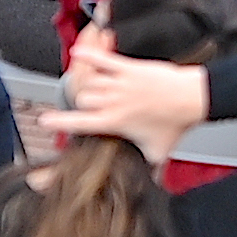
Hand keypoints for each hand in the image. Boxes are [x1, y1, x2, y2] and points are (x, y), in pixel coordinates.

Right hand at [42, 41, 217, 160]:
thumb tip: (148, 184)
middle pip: (82, 98)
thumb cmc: (175, 124)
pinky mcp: (128, 67)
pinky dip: (89, 54)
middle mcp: (113, 102)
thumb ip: (149, 168)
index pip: (79, 123)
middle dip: (83, 103)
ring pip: (91, 81)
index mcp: (114, 122)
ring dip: (90, 84)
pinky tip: (77, 51)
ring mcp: (120, 82)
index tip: (44, 120)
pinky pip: (103, 59)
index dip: (59, 122)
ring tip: (95, 90)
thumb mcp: (158, 152)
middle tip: (89, 107)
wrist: (192, 99)